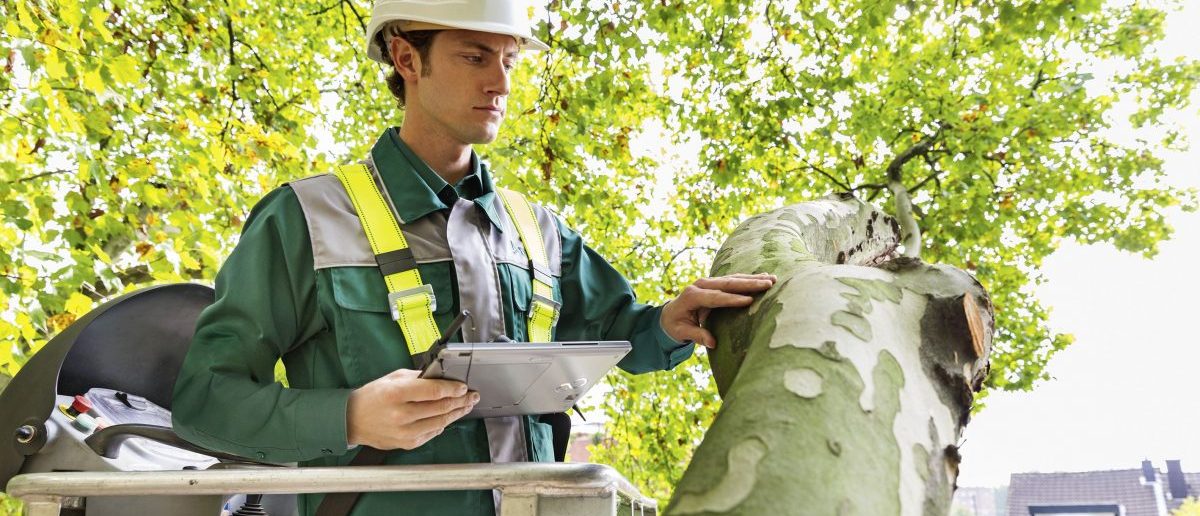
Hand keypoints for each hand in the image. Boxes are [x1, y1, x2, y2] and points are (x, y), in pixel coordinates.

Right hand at [346, 369, 478, 449]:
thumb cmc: (373, 397)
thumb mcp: (393, 378)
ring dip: (456, 414)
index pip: (434, 391)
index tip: (463, 387)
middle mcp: (401, 414)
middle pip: (441, 408)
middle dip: (460, 401)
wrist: (352, 419)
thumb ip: (418, 378)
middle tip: (472, 396)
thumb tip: (441, 378)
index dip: (453, 389)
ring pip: (440, 422)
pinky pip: (432, 433)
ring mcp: (405, 432)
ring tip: (465, 406)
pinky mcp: (407, 443)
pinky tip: (448, 417)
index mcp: (397, 393)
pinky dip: (442, 425)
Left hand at [660, 273, 776, 348]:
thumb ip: (696, 336)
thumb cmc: (676, 325)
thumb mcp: (682, 332)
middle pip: (727, 283)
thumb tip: (712, 343)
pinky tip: (763, 277)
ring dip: (753, 279)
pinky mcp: (715, 282)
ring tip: (772, 279)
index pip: (715, 297)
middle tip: (768, 284)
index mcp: (692, 296)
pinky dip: (748, 278)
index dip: (732, 299)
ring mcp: (708, 281)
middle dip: (749, 284)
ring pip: (733, 279)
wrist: (670, 313)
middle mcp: (701, 285)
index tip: (749, 300)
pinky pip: (733, 279)